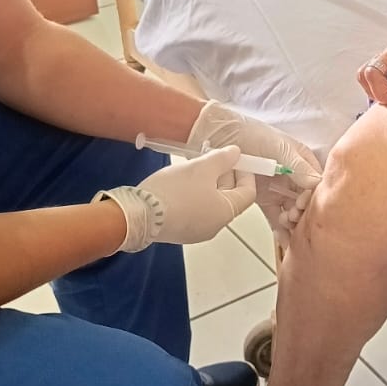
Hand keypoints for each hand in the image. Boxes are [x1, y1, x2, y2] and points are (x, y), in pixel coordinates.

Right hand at [97, 146, 254, 249]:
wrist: (138, 216)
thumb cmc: (176, 191)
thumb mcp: (201, 168)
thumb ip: (222, 159)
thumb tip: (236, 153)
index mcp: (226, 213)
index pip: (248, 193)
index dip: (246, 172)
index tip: (235, 158)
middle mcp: (215, 227)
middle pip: (229, 198)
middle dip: (224, 176)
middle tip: (212, 157)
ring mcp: (196, 232)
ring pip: (210, 204)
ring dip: (208, 184)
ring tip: (195, 167)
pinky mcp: (179, 232)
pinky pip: (195, 211)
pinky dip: (195, 196)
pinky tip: (181, 183)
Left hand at [187, 101, 322, 239]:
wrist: (223, 136)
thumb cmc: (253, 134)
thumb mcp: (279, 147)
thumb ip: (297, 165)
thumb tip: (315, 183)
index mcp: (303, 162)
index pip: (316, 184)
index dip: (313, 196)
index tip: (303, 203)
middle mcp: (294, 177)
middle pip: (306, 201)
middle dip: (302, 211)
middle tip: (293, 215)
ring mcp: (279, 189)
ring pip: (292, 211)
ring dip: (292, 221)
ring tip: (286, 222)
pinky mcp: (264, 199)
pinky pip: (275, 216)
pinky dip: (280, 228)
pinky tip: (283, 238)